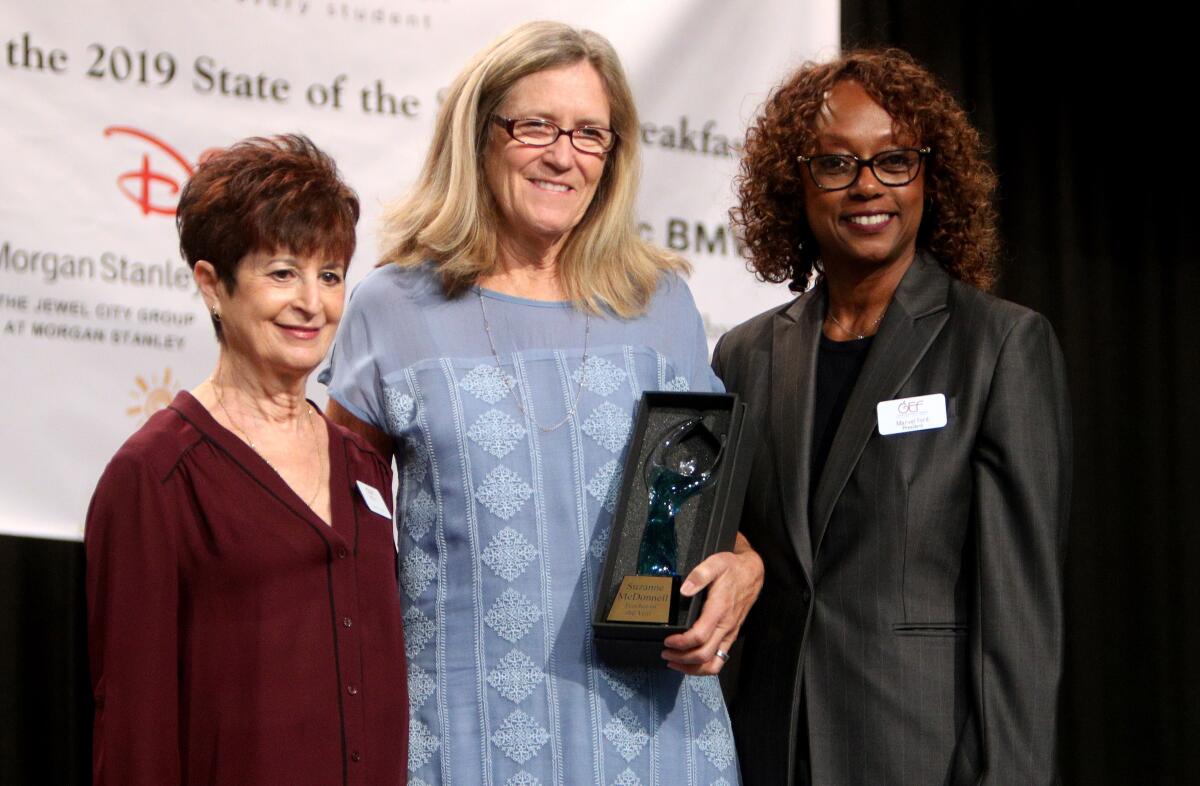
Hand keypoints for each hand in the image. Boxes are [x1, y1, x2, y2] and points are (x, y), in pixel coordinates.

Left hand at [661, 533, 763, 674]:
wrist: (752, 573)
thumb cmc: (733, 569)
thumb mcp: (716, 563)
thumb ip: (699, 575)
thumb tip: (684, 589)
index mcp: (719, 610)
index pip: (699, 637)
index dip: (681, 643)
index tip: (667, 640)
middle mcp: (725, 626)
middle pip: (704, 655)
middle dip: (681, 659)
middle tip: (665, 653)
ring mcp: (729, 634)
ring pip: (713, 664)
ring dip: (692, 668)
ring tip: (674, 663)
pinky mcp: (730, 636)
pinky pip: (719, 660)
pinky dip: (703, 667)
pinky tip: (690, 663)